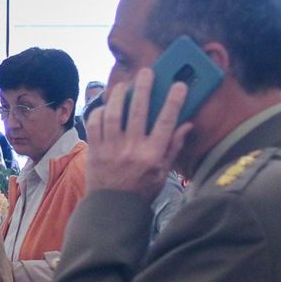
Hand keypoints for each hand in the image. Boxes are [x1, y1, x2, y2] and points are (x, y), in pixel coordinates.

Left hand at [86, 69, 193, 198]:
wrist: (112, 209)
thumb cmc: (142, 191)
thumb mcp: (163, 173)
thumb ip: (172, 147)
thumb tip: (186, 125)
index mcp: (152, 156)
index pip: (165, 123)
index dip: (173, 102)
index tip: (179, 85)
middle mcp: (131, 150)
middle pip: (137, 112)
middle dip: (143, 88)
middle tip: (147, 72)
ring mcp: (110, 149)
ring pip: (113, 115)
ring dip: (118, 96)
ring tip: (124, 85)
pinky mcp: (94, 150)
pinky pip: (94, 125)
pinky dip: (99, 112)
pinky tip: (106, 106)